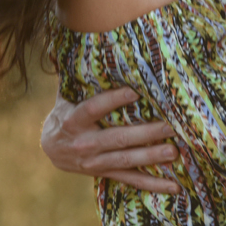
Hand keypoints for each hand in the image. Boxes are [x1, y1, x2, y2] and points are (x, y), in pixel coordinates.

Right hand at [40, 86, 181, 193]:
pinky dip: (153, 185)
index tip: (134, 91)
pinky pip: (131, 181)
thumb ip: (77, 75)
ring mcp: (95, 162)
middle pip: (117, 138)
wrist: (51, 150)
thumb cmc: (66, 114)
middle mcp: (84, 143)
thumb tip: (82, 39)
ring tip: (173, 152)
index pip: (92, 109)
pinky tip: (174, 186)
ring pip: (126, 160)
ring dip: (151, 157)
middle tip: (169, 126)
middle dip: (145, 133)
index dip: (111, 101)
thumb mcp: (66, 95)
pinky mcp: (105, 174)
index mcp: (73, 121)